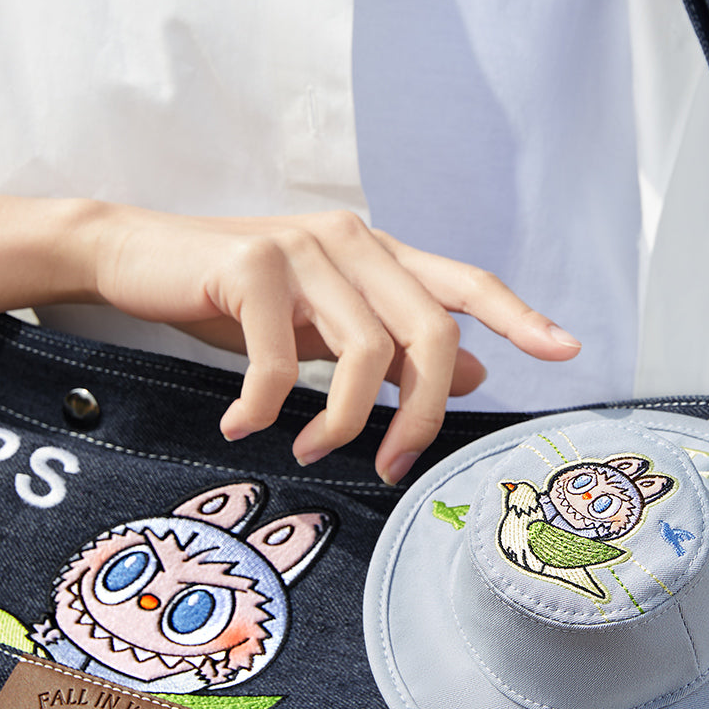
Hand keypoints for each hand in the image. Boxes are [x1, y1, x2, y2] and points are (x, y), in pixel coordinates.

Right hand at [90, 206, 580, 482]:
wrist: (141, 258)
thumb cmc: (242, 301)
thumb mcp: (328, 329)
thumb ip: (397, 348)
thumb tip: (472, 374)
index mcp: (381, 257)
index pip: (465, 285)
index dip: (519, 317)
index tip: (567, 350)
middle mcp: (355, 241)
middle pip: (430, 334)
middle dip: (422, 416)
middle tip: (392, 466)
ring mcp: (305, 247)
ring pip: (365, 353)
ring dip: (344, 423)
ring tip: (309, 450)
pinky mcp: (251, 261)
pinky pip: (279, 360)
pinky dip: (267, 407)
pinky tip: (244, 425)